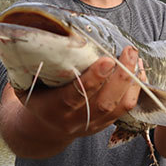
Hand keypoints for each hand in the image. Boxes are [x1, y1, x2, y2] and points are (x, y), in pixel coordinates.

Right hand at [15, 46, 143, 138]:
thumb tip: (31, 37)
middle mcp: (74, 120)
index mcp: (53, 108)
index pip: (75, 95)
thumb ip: (31, 65)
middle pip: (103, 102)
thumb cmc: (38, 96)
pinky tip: (138, 69)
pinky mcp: (105, 124)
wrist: (45, 129)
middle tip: (128, 51)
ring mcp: (92, 124)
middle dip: (120, 76)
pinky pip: (126, 109)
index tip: (106, 59)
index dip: (92, 79)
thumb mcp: (28, 83)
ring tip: (135, 56)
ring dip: (131, 80)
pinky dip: (135, 88)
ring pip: (118, 106)